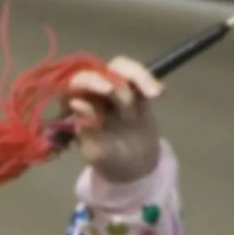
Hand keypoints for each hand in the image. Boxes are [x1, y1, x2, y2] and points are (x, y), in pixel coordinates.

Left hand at [65, 56, 163, 183]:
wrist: (134, 166)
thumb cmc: (108, 159)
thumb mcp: (96, 151)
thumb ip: (87, 129)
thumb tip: (77, 102)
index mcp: (74, 106)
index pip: (74, 84)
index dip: (89, 81)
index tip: (107, 89)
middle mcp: (91, 93)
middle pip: (99, 70)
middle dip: (116, 79)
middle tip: (130, 98)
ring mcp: (113, 90)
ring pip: (121, 68)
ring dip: (138, 77)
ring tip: (153, 94)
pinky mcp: (135, 91)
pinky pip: (140, 78)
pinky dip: (149, 81)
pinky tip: (159, 92)